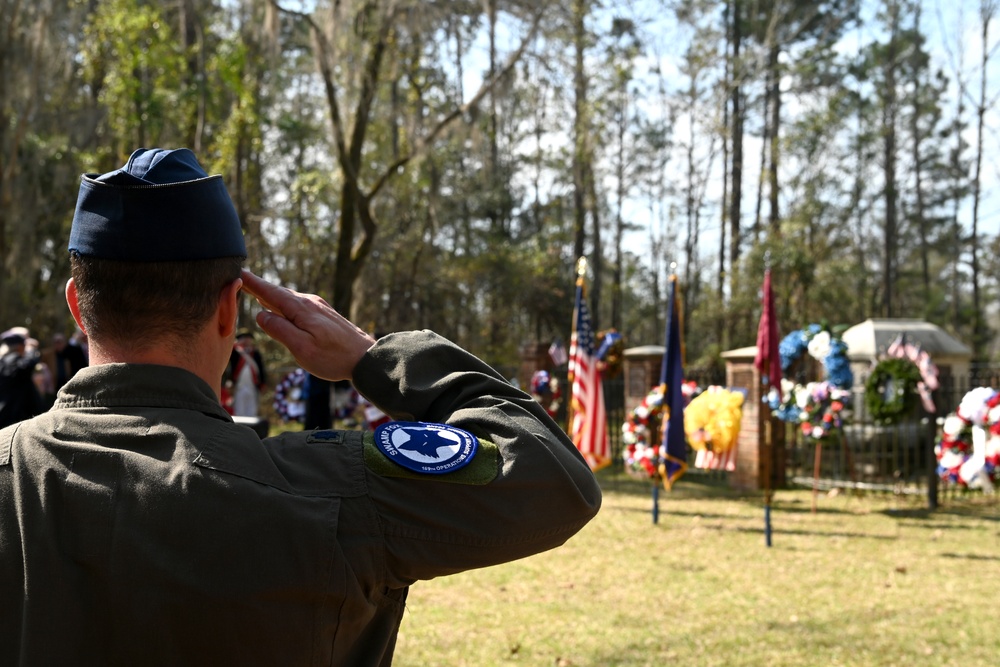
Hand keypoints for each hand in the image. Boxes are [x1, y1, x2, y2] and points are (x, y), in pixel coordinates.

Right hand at [239, 270, 374, 381]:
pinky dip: (284, 304)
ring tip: (254, 292)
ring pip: (289, 299)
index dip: (253, 283)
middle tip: (240, 281)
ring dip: (271, 296)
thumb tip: (260, 315)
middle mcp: (310, 303)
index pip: (270, 292)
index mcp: (301, 309)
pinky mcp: (325, 315)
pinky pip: (298, 305)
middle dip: (259, 287)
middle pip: (278, 293)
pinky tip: (281, 308)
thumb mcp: (301, 348)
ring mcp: (319, 308)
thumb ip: (279, 330)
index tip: (237, 272)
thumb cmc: (334, 357)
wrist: (366, 358)